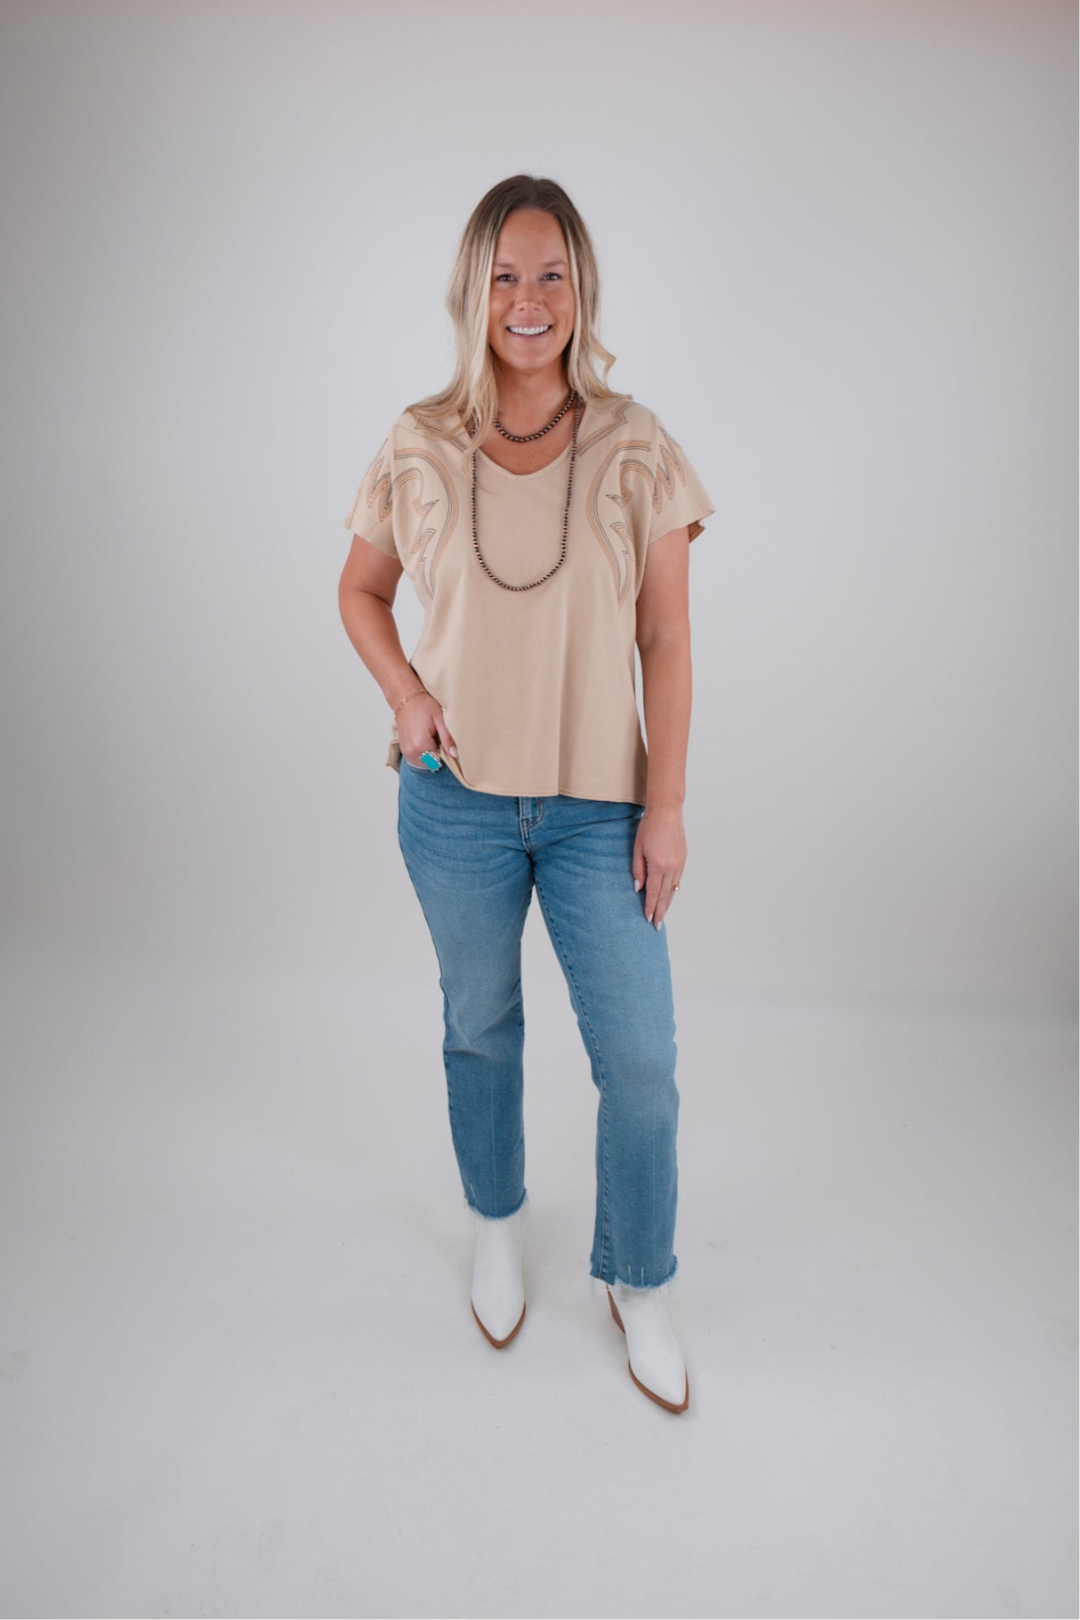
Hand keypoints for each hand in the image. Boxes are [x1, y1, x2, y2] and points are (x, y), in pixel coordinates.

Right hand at [399, 694, 458, 769]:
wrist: (405, 698)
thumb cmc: (423, 705)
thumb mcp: (440, 718)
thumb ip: (448, 738)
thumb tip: (455, 755)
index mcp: (421, 745)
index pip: (440, 760)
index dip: (446, 752)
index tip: (445, 739)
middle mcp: (411, 752)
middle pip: (433, 763)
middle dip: (439, 753)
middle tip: (438, 736)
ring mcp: (406, 752)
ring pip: (426, 763)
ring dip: (431, 754)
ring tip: (431, 737)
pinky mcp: (404, 751)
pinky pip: (418, 760)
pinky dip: (424, 753)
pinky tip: (425, 740)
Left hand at [632, 804, 685, 929]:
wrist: (667, 811)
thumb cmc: (649, 827)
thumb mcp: (638, 848)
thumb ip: (638, 870)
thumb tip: (638, 888)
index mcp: (658, 865)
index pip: (654, 892)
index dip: (651, 907)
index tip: (649, 919)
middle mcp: (671, 867)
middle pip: (666, 895)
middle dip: (661, 911)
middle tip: (658, 926)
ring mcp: (679, 863)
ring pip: (673, 889)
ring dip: (668, 903)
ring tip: (664, 915)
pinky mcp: (683, 858)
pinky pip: (678, 880)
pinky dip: (673, 890)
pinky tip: (670, 896)